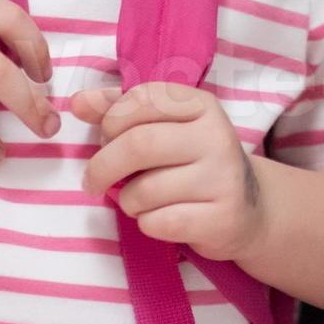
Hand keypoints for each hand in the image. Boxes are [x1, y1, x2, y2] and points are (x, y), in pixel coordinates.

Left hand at [76, 82, 264, 262]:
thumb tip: (78, 102)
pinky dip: (147, 224)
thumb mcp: (163, 129)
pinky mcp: (222, 218)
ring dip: (127, 201)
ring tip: (139, 201)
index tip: (105, 139)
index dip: (111, 121)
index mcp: (201, 106)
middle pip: (139, 144)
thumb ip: (119, 112)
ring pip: (145, 190)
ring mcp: (224, 178)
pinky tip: (161, 219)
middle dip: (102, 166)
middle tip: (92, 182)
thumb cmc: (192, 165)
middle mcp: (217, 136)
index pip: (141, 99)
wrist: (246, 211)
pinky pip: (159, 222)